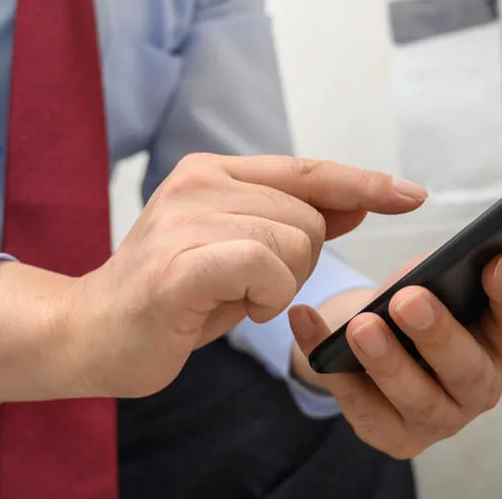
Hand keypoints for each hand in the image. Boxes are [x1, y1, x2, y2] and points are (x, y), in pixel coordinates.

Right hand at [68, 153, 426, 398]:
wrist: (90, 332)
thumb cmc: (173, 296)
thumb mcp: (241, 251)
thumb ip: (291, 221)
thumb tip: (357, 204)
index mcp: (212, 171)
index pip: (307, 170)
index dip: (364, 183)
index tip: (411, 195)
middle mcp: (199, 181)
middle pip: (311, 217)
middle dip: (301, 264)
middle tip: (251, 288)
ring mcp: (187, 218)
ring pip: (296, 242)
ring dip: (280, 286)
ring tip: (233, 298)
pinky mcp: (181, 262)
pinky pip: (266, 266)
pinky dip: (267, 296)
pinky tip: (236, 307)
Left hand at [288, 252, 501, 458]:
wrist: (380, 345)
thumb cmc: (428, 307)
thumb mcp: (457, 281)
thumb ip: (496, 269)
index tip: (498, 262)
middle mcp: (478, 388)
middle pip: (467, 369)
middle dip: (439, 334)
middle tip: (409, 298)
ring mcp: (436, 418)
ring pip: (415, 398)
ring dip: (387, 362)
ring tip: (359, 326)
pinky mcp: (390, 434)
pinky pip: (357, 403)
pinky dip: (326, 363)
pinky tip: (305, 322)